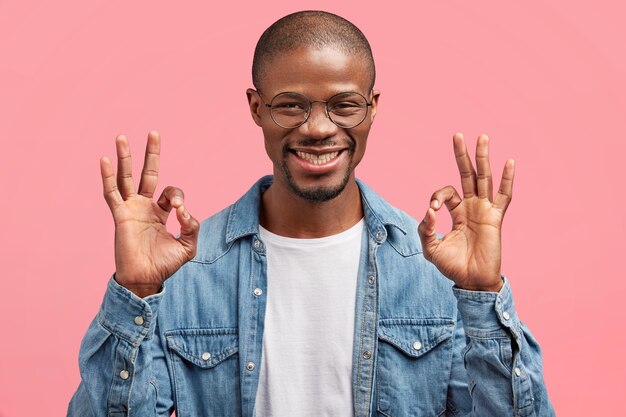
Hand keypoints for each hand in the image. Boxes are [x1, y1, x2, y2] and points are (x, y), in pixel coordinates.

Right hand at [100, 131, 199, 296]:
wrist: (145, 279)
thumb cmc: (165, 265)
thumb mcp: (188, 246)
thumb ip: (192, 227)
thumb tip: (184, 212)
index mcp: (161, 212)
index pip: (171, 193)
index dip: (179, 198)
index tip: (181, 214)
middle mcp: (145, 206)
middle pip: (148, 173)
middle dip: (151, 154)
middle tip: (154, 132)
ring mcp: (131, 209)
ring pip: (127, 178)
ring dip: (125, 157)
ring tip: (121, 136)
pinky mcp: (120, 216)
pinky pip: (112, 193)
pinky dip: (107, 177)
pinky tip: (105, 160)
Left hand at [417, 133, 514, 291]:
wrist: (472, 282)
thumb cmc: (452, 266)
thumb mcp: (431, 248)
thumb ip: (426, 229)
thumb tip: (430, 210)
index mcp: (456, 213)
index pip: (447, 193)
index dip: (438, 196)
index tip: (433, 209)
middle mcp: (471, 208)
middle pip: (467, 175)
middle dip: (462, 156)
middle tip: (457, 135)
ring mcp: (484, 211)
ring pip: (484, 179)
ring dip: (482, 158)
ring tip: (482, 137)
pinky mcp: (495, 218)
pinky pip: (504, 196)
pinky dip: (507, 180)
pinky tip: (509, 162)